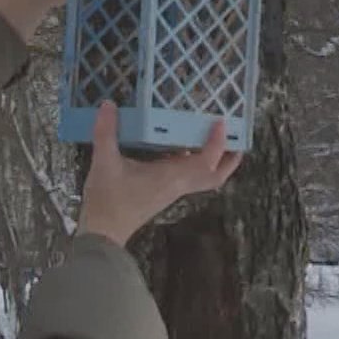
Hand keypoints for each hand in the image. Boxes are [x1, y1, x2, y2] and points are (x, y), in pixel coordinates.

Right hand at [78, 103, 242, 245]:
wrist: (103, 231)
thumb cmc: (107, 201)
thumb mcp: (104, 162)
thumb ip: (106, 132)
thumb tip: (108, 106)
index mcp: (171, 177)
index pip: (206, 161)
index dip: (218, 142)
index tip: (221, 123)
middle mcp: (177, 185)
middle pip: (216, 176)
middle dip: (229, 158)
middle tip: (235, 138)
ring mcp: (172, 191)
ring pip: (204, 178)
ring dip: (213, 161)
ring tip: (210, 139)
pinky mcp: (163, 194)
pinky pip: (189, 178)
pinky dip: (193, 164)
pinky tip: (178, 149)